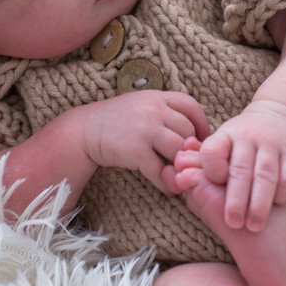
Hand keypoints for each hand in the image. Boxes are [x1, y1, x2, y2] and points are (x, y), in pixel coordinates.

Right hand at [80, 91, 208, 193]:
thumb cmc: (115, 121)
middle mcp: (154, 110)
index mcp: (157, 97)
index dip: (202, 124)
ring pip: (178, 150)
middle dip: (191, 149)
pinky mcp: (136, 150)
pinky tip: (167, 188)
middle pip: (188, 131)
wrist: (83, 131)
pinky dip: (167, 183)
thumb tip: (193, 135)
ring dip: (181, 167)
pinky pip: (160, 170)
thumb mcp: (141, 105)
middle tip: (188, 162)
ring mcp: (145, 129)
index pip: (191, 106)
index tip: (201, 139)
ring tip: (179, 176)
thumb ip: (165, 114)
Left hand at [196, 99, 285, 231]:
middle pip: (240, 169)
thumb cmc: (240, 141)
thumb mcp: (220, 144)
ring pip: (265, 174)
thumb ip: (197, 163)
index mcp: (224, 136)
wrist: (278, 114)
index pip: (212, 151)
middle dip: (236, 198)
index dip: (211, 170)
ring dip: (260, 202)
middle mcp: (246, 137)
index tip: (213, 187)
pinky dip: (283, 191)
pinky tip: (277, 206)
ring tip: (254, 225)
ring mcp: (271, 144)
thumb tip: (176, 179)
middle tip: (233, 223)